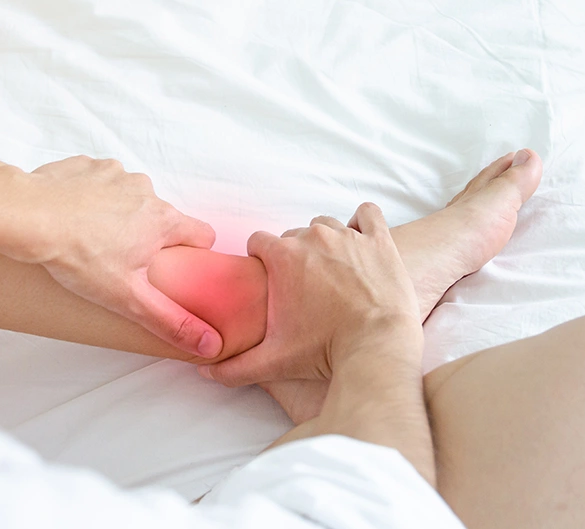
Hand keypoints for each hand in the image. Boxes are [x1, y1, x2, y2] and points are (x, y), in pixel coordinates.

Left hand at [3, 156, 222, 357]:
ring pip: (131, 198)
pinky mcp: (89, 165)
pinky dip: (93, 196)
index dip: (191, 254)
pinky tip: (74, 214)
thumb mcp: (127, 298)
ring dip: (119, 214)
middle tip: (120, 260)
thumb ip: (170, 321)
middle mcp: (147, 191)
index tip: (170, 268)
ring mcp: (117, 174)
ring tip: (91, 236)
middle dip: (147, 236)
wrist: (28, 217)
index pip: (203, 235)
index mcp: (164, 221)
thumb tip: (209, 344)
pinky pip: (102, 181)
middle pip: (163, 217)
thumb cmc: (78, 256)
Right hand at [200, 202, 421, 385]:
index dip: (261, 258)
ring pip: (327, 225)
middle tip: (303, 283)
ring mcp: (348, 236)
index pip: (259, 241)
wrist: (376, 346)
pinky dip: (363, 223)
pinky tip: (361, 242)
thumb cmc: (325, 350)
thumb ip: (235, 366)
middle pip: (293, 234)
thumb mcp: (274, 360)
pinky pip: (368, 214)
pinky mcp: (379, 240)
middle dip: (294, 254)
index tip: (270, 277)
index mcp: (283, 257)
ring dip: (325, 241)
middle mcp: (313, 238)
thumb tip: (206, 372)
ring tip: (331, 269)